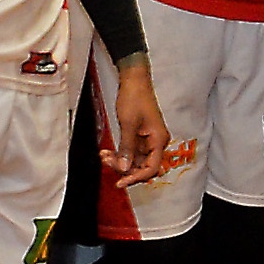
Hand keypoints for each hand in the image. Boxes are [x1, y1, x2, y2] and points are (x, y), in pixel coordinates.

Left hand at [103, 60, 169, 186]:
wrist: (134, 81)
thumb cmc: (135, 98)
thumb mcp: (128, 124)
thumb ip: (127, 148)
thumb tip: (125, 169)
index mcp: (158, 140)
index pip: (150, 169)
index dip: (135, 178)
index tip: (120, 182)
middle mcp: (156, 143)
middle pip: (142, 167)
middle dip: (124, 168)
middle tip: (107, 162)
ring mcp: (148, 141)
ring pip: (134, 161)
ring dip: (119, 161)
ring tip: (104, 156)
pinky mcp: (140, 137)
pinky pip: (130, 152)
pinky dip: (119, 154)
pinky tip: (107, 152)